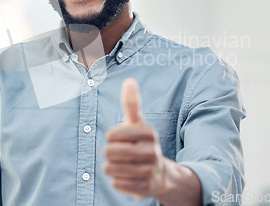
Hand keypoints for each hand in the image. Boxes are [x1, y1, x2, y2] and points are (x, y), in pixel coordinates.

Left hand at [104, 78, 167, 198]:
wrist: (159, 173)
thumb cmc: (141, 143)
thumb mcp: (137, 123)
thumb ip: (131, 103)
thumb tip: (130, 80)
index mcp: (149, 133)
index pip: (112, 134)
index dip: (112, 137)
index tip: (121, 138)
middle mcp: (152, 152)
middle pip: (110, 152)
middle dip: (110, 153)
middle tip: (121, 153)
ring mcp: (149, 171)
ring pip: (111, 169)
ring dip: (112, 167)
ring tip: (124, 165)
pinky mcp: (144, 189)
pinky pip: (117, 184)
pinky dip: (118, 181)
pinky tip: (128, 177)